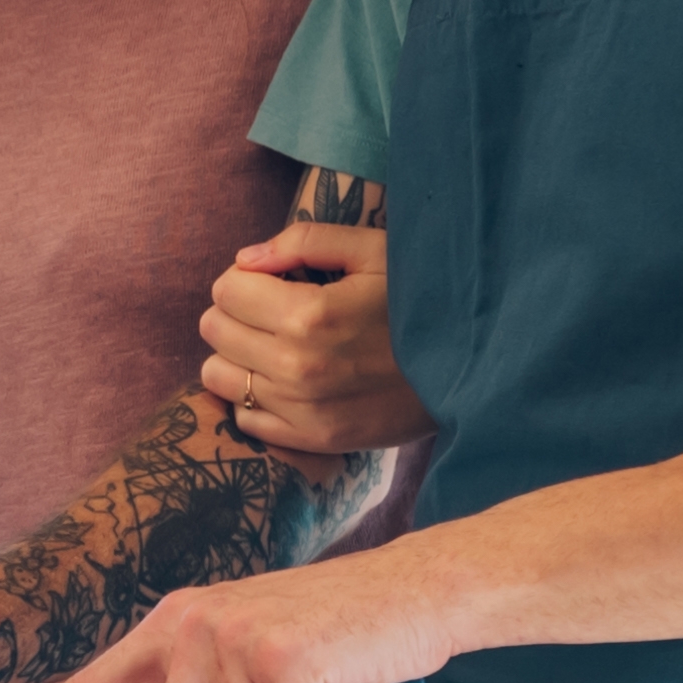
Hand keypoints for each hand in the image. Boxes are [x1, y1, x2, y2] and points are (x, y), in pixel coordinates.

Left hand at [202, 222, 433, 455]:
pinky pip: (244, 418)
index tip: (274, 280)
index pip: (226, 288)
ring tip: (275, 344)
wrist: (469, 370)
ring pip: (217, 375)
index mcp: (309, 315)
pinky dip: (253, 396)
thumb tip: (246, 259)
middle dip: (237, 310)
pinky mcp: (311, 440)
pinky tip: (286, 380)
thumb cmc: (421, 303)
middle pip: (214, 329)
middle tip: (274, 309)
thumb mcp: (374, 252)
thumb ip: (305, 242)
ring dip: (237, 354)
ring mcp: (300, 409)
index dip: (246, 277)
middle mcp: (295, 366)